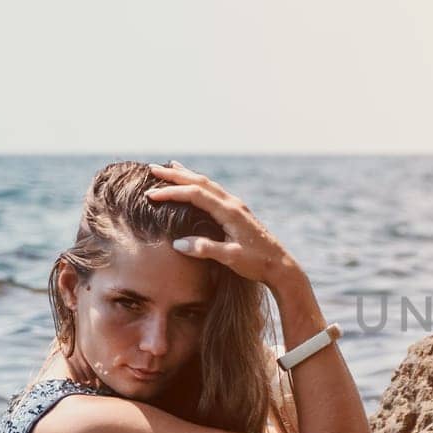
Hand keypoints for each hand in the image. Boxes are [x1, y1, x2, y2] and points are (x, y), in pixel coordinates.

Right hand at [144, 161, 296, 286]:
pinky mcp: (238, 212)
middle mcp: (233, 204)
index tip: (151, 195)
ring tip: (170, 167)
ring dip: (187, 175)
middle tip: (152, 168)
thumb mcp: (231, 258)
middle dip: (175, 175)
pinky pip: (214, 191)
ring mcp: (236, 206)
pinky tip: (194, 185)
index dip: (172, 193)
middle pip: (200, 182)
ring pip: (208, 184)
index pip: (195, 194)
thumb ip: (206, 249)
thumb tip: (178, 244)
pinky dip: (199, 184)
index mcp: (230, 212)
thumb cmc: (257, 263)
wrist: (281, 266)